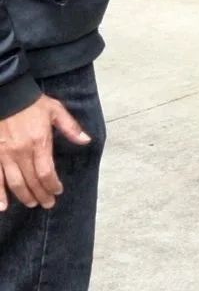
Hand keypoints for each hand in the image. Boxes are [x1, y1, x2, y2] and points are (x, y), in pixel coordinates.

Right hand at [0, 95, 91, 210]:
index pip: (47, 172)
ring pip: (15, 183)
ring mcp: (5, 155)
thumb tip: (86, 141)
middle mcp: (22, 152)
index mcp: (40, 142)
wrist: (7, 94)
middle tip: (47, 204)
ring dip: (24, 196)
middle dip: (41, 195)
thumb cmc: (32, 103)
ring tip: (32, 204)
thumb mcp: (56, 111)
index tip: (58, 191)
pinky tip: (1, 207)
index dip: (53, 185)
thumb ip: (71, 127)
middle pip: (32, 181)